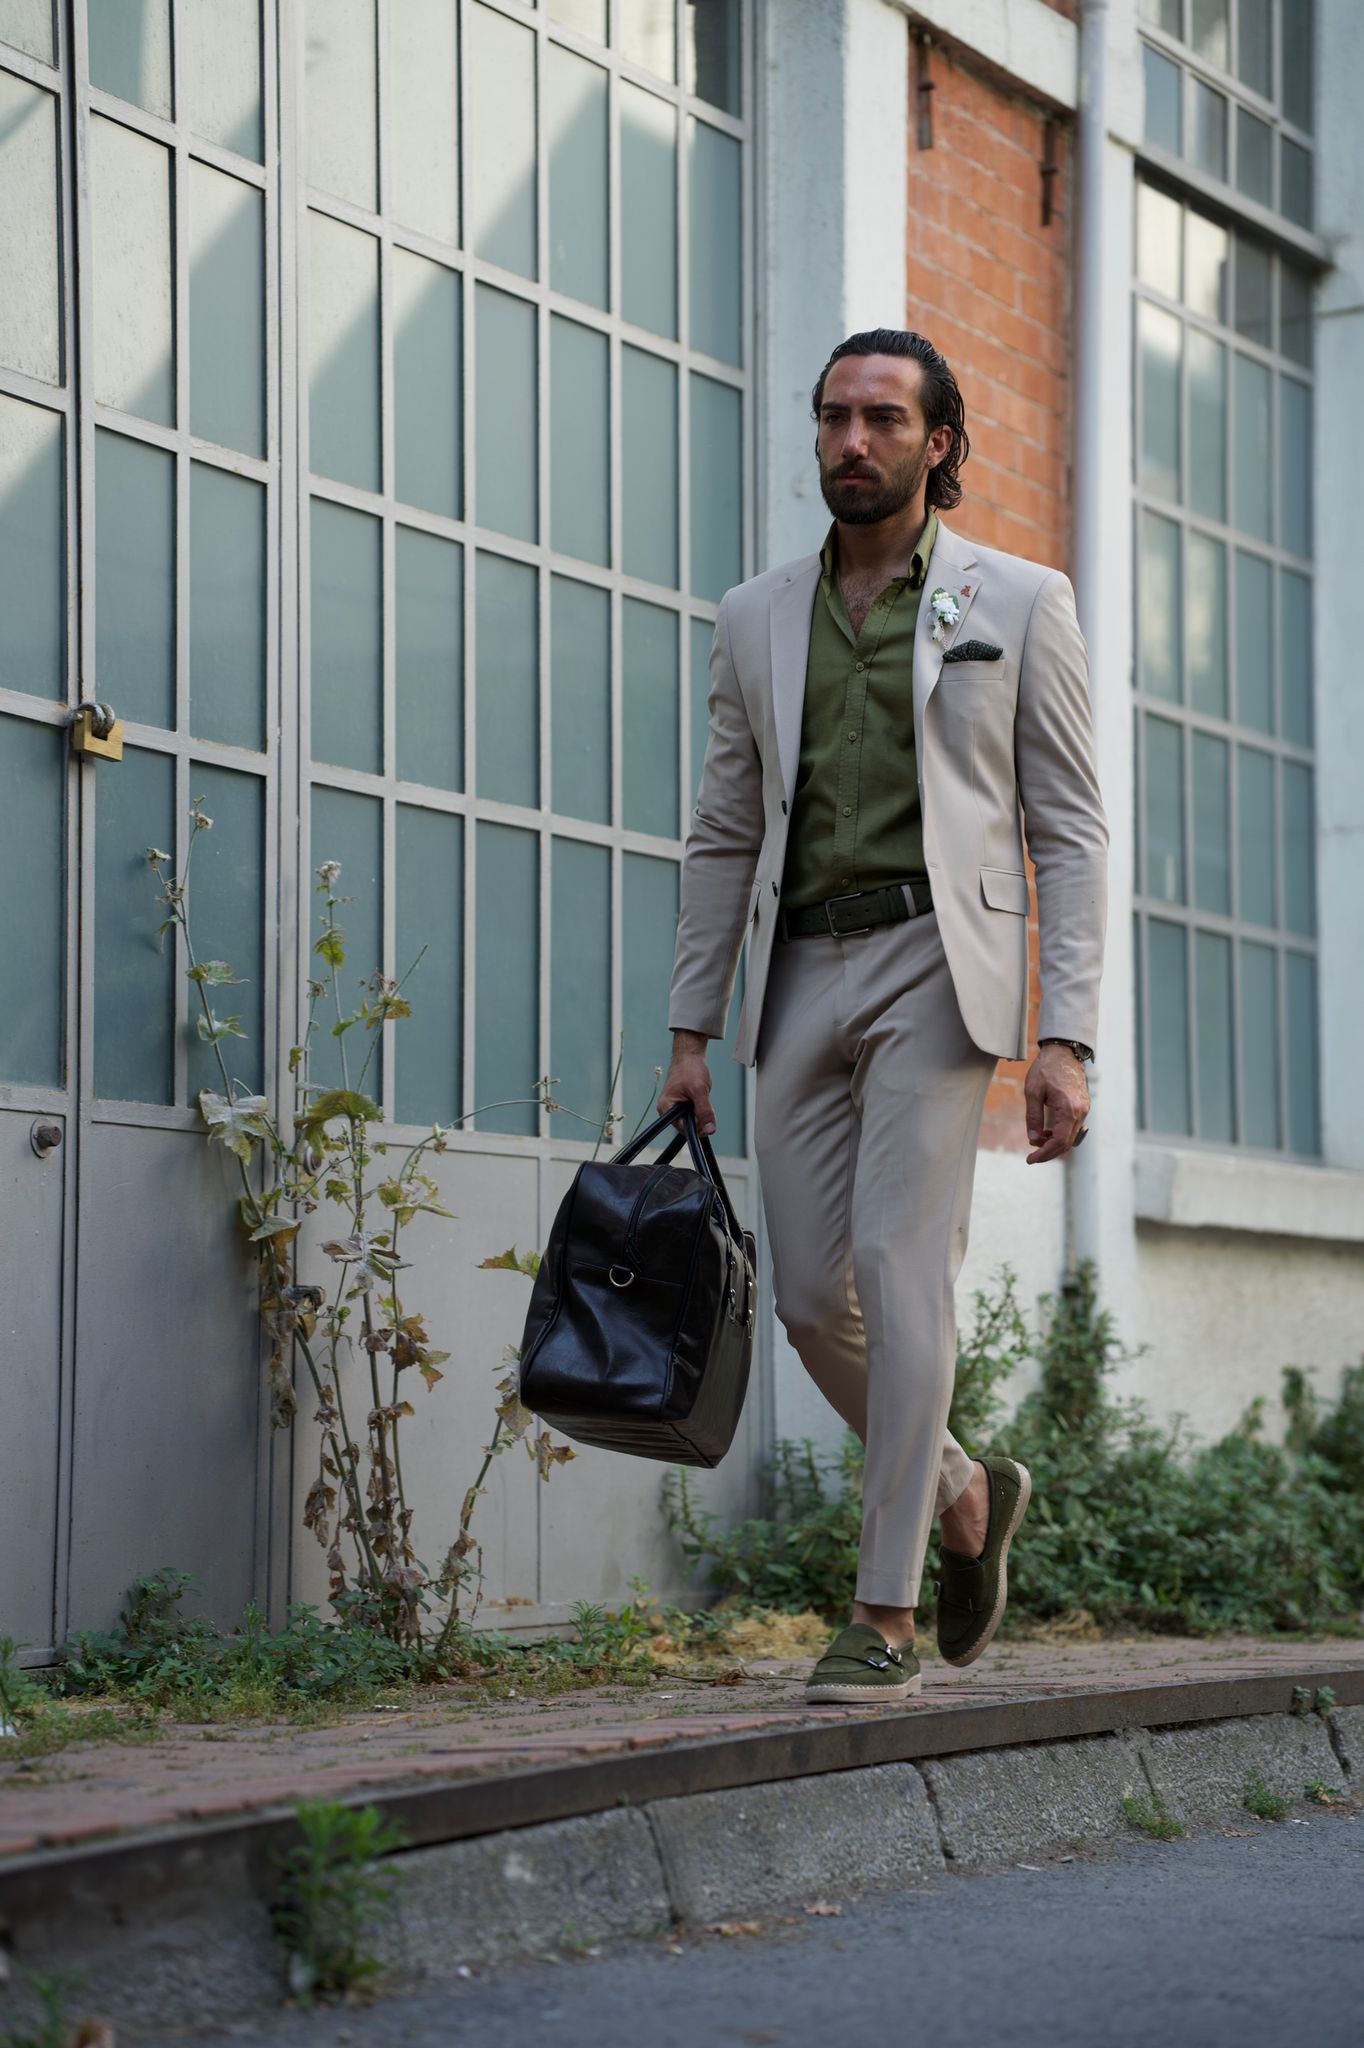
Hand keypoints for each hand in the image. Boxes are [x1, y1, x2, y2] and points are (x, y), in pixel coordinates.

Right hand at [657, 1030, 716, 1136]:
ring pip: (693, 1118)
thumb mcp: (699, 1090)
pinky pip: (693, 1112)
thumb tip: (709, 1130)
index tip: (708, 1121)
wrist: (689, 1055)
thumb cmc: (690, 1068)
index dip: (697, 1127)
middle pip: (688, 1125)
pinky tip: (701, 1096)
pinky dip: (700, 1107)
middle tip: (705, 1102)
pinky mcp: (682, 1103)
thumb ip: (704, 1111)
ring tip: (702, 1096)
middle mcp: (668, 1109)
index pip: (683, 1129)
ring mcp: (675, 1106)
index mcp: (667, 1107)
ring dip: (701, 1111)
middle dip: (700, 1118)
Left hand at [1024, 1041, 1089, 1163]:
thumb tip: (1033, 1140)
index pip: (1059, 1141)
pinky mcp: (1083, 1106)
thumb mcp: (1032, 1092)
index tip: (1030, 1159)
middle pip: (1067, 1143)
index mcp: (1069, 1109)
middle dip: (1049, 1152)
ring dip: (1055, 1144)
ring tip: (1037, 1141)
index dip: (1044, 1154)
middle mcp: (1081, 1112)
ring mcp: (1084, 1109)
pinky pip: (1074, 1128)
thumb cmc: (1046, 1068)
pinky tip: (1048, 1131)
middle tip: (1032, 1156)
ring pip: (1071, 1137)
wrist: (1064, 1051)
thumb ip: (1033, 1117)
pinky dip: (1061, 1134)